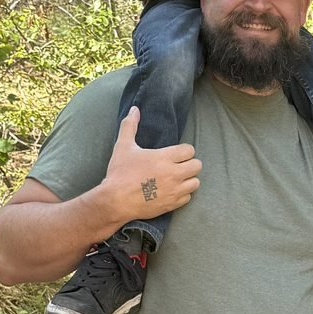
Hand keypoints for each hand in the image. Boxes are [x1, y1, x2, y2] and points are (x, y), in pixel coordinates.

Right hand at [100, 107, 201, 223]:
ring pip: (195, 182)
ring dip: (188, 179)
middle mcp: (173, 173)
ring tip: (178, 178)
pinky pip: (188, 198)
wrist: (115, 201)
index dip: (185, 151)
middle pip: (197, 166)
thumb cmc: (119, 173)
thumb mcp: (123, 146)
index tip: (177, 154)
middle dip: (190, 164)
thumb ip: (130, 126)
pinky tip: (173, 191)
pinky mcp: (172, 204)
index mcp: (164, 157)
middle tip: (179, 165)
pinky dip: (183, 194)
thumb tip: (135, 109)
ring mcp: (174, 190)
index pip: (190, 150)